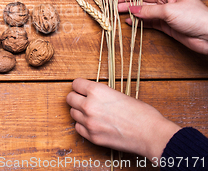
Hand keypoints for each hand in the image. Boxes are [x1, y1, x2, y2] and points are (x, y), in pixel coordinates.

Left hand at [66, 78, 180, 160]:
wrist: (151, 134)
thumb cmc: (141, 113)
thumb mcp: (119, 94)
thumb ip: (101, 94)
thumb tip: (92, 95)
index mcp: (97, 91)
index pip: (75, 84)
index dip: (80, 86)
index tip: (82, 89)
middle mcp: (89, 105)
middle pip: (70, 98)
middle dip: (77, 98)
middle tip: (84, 100)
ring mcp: (89, 123)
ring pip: (73, 113)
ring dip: (79, 112)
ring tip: (92, 113)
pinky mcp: (92, 137)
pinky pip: (78, 128)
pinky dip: (83, 125)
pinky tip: (93, 124)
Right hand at [117, 0, 207, 54]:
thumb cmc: (195, 17)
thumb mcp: (170, 10)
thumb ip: (149, 10)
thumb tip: (132, 10)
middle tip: (113, 1)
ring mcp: (163, 11)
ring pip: (142, 8)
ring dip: (130, 9)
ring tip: (117, 11)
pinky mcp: (164, 23)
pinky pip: (147, 20)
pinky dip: (138, 21)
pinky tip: (129, 21)